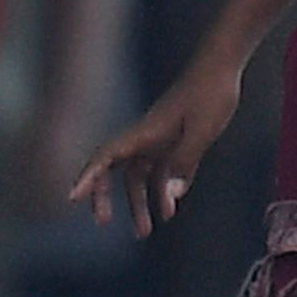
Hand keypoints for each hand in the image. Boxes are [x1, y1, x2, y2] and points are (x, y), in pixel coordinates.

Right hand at [71, 64, 239, 233]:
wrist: (223, 65)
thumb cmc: (211, 93)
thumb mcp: (202, 131)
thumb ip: (184, 163)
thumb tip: (169, 199)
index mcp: (145, 133)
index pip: (107, 157)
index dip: (88, 177)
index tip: (73, 197)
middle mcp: (147, 137)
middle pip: (115, 170)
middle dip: (105, 196)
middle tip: (102, 222)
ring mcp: (161, 139)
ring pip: (139, 176)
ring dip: (139, 203)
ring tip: (145, 232)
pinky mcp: (177, 140)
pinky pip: (162, 172)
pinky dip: (161, 191)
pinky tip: (170, 211)